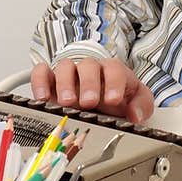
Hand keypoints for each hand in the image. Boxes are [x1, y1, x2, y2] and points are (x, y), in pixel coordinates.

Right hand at [30, 57, 154, 124]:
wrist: (100, 100)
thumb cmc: (116, 99)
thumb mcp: (136, 101)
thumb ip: (142, 105)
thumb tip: (136, 115)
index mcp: (113, 72)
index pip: (114, 69)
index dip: (114, 83)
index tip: (112, 100)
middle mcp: (91, 70)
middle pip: (88, 65)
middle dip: (88, 83)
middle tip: (89, 102)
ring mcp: (70, 74)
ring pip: (64, 67)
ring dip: (65, 84)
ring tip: (67, 103)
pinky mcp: (51, 81)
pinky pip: (42, 72)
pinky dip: (39, 82)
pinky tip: (42, 97)